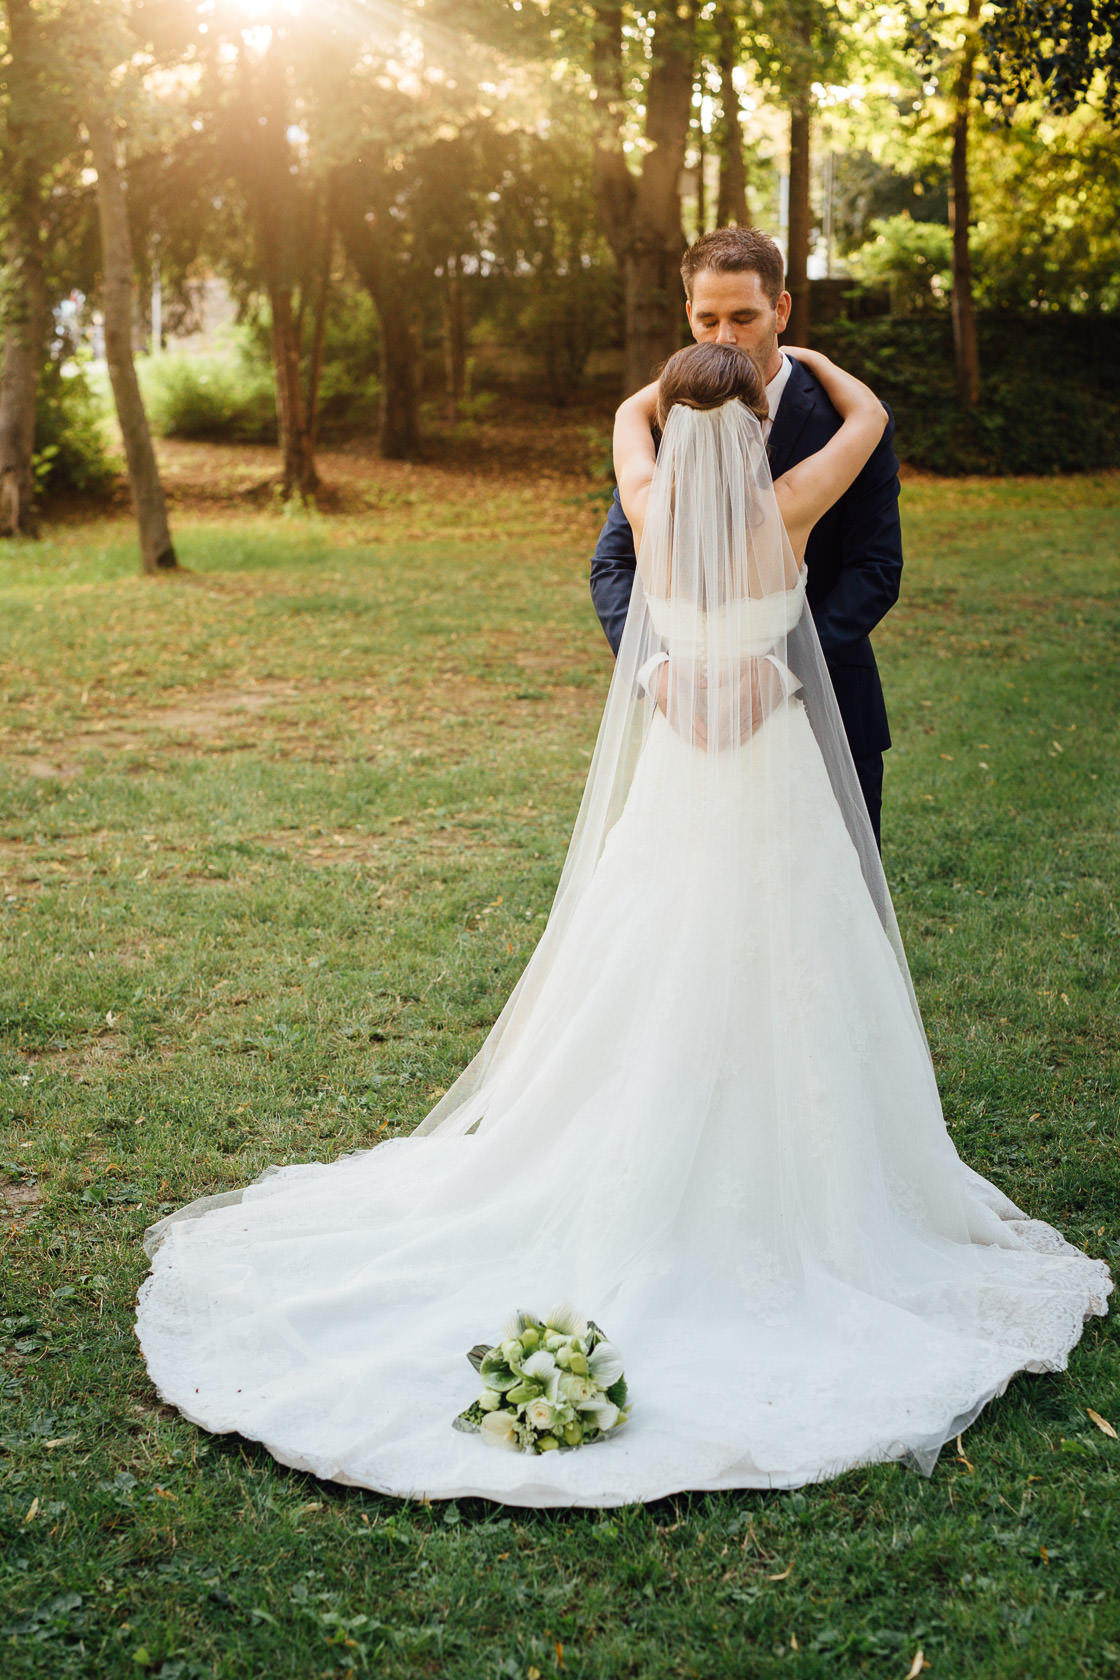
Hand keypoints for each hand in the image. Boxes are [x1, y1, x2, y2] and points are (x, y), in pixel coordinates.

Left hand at [653, 657, 785, 748]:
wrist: (782, 672)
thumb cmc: (758, 668)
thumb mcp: (740, 666)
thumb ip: (721, 677)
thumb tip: (702, 683)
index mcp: (746, 693)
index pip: (730, 713)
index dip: (720, 724)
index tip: (710, 732)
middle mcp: (753, 706)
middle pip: (736, 725)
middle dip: (722, 736)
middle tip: (709, 745)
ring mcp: (759, 713)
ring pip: (743, 730)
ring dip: (730, 740)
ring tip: (717, 748)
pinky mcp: (764, 716)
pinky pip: (752, 730)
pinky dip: (743, 738)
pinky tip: (734, 745)